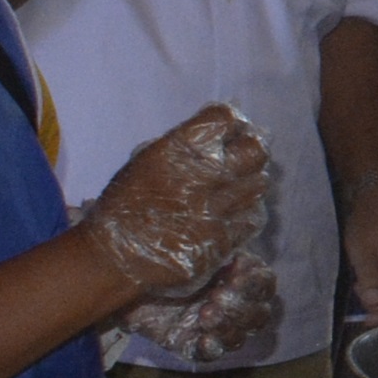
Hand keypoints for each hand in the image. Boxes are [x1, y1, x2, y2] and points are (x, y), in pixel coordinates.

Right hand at [81, 105, 271, 293]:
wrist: (117, 259)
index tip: (228, 130)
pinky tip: (232, 212)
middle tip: (240, 155)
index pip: (226, 118)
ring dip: (249, 180)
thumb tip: (216, 133)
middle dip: (250, 148)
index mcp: (180, 149)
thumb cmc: (125, 207)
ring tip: (234, 186)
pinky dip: (247, 211)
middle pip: (255, 148)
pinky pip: (253, 216)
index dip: (231, 122)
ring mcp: (219, 208)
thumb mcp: (146, 162)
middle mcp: (206, 175)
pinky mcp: (226, 238)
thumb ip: (182, 145)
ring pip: (260, 183)